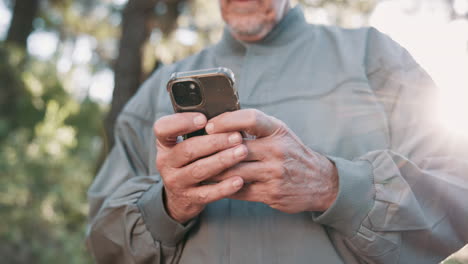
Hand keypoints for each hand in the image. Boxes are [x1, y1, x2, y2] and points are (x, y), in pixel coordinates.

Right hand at [154, 113, 247, 222]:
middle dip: (215, 142)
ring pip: (199, 170)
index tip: (203, 119)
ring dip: (222, 160)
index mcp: (165, 143)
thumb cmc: (191, 160)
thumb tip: (227, 115)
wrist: (180, 197)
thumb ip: (200, 131)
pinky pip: (208, 193)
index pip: (163, 128)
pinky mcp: (189, 199)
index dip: (181, 122)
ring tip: (242, 152)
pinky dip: (224, 187)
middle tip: (237, 136)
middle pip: (188, 149)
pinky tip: (239, 180)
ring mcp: (176, 182)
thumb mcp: (185, 143)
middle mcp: (165, 162)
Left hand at [207, 109, 338, 212]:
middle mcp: (277, 150)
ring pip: (233, 171)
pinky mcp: (270, 193)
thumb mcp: (279, 133)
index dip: (226, 120)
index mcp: (277, 130)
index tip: (209, 125)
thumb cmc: (292, 152)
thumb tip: (220, 122)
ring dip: (213, 170)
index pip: (250, 118)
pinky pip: (239, 190)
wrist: (319, 181)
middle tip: (193, 150)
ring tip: (197, 167)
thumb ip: (254, 127)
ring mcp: (274, 173)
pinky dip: (222, 187)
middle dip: (212, 149)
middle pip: (236, 148)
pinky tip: (211, 184)